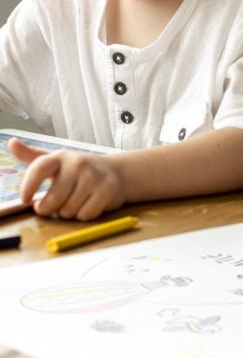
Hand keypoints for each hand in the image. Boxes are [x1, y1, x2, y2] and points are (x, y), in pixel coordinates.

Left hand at [8, 138, 125, 220]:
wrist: (117, 171)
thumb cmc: (80, 170)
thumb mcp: (57, 161)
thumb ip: (32, 156)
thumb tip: (11, 142)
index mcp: (61, 157)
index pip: (40, 167)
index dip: (29, 185)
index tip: (25, 200)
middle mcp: (78, 164)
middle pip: (52, 199)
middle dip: (49, 209)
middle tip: (53, 205)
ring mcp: (94, 176)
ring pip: (68, 210)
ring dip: (68, 213)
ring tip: (76, 201)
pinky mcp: (108, 190)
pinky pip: (85, 215)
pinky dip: (85, 215)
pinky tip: (89, 204)